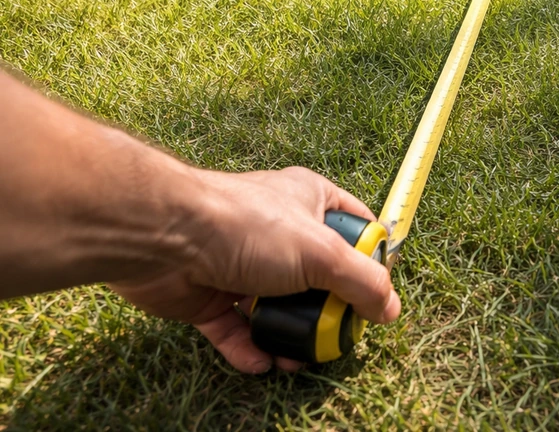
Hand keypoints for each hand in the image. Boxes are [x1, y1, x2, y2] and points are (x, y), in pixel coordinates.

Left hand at [111, 166, 400, 373]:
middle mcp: (280, 230)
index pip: (355, 227)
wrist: (164, 237)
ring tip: (295, 359)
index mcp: (310, 201)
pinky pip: (237, 329)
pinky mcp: (211, 295)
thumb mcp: (321, 252)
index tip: (378, 294)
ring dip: (289, 336)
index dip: (370, 259)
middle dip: (327, 312)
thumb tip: (390, 309)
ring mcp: (244, 264)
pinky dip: (249, 348)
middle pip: (319, 276)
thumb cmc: (246, 225)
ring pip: (278, 308)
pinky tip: (260, 361)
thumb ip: (362, 282)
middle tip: (335, 336)